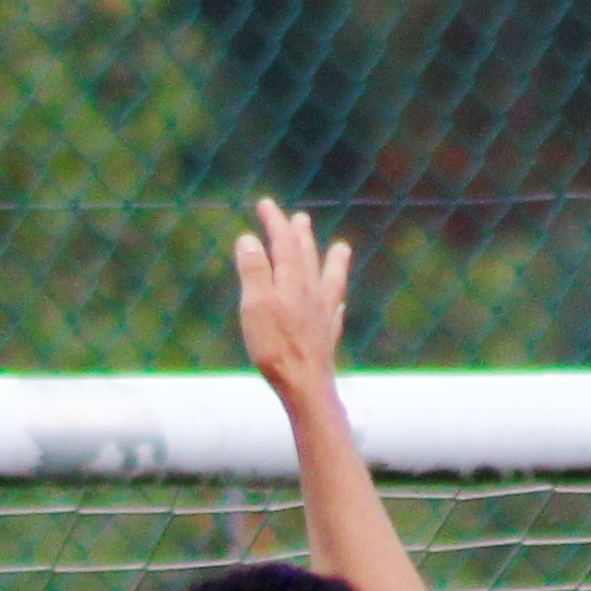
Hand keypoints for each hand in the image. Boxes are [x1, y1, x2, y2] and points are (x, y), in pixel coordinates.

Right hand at [234, 200, 352, 404]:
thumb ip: (254, 270)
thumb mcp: (255, 305)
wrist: (306, 386)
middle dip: (301, 236)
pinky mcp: (327, 337)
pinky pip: (336, 310)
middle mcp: (311, 293)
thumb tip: (248, 238)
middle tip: (299, 218)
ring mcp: (322, 314)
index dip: (275, 222)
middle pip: (307, 257)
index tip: (266, 204)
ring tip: (341, 248)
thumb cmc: (276, 347)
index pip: (283, 243)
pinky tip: (339, 302)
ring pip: (330, 280)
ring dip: (333, 261)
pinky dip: (337, 299)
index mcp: (291, 282)